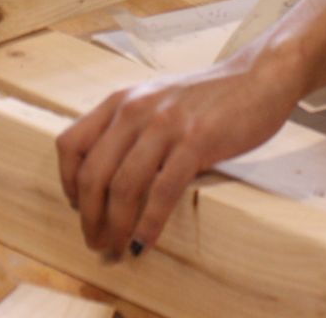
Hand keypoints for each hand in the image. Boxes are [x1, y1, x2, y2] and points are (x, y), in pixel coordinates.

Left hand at [56, 50, 301, 255]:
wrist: (257, 76)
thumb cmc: (207, 97)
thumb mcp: (156, 101)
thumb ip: (131, 127)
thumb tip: (107, 174)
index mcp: (121, 101)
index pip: (70, 143)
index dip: (67, 182)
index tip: (77, 207)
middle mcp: (135, 110)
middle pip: (92, 173)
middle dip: (89, 216)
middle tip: (95, 241)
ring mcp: (164, 125)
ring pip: (123, 186)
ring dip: (115, 226)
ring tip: (117, 249)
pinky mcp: (196, 142)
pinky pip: (162, 192)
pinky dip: (148, 224)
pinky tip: (144, 244)